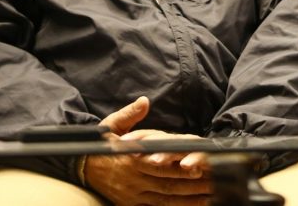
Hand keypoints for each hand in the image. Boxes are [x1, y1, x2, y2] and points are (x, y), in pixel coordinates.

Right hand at [85, 96, 211, 205]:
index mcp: (132, 157)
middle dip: (193, 183)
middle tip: (216, 180)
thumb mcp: (111, 125)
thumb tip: (144, 101)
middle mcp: (135, 177)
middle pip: (169, 181)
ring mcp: (135, 193)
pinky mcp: (133, 204)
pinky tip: (195, 205)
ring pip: (167, 197)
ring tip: (212, 194)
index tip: (197, 164)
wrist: (81, 168)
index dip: (179, 164)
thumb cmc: (102, 144)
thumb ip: (129, 114)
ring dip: (190, 197)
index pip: (161, 161)